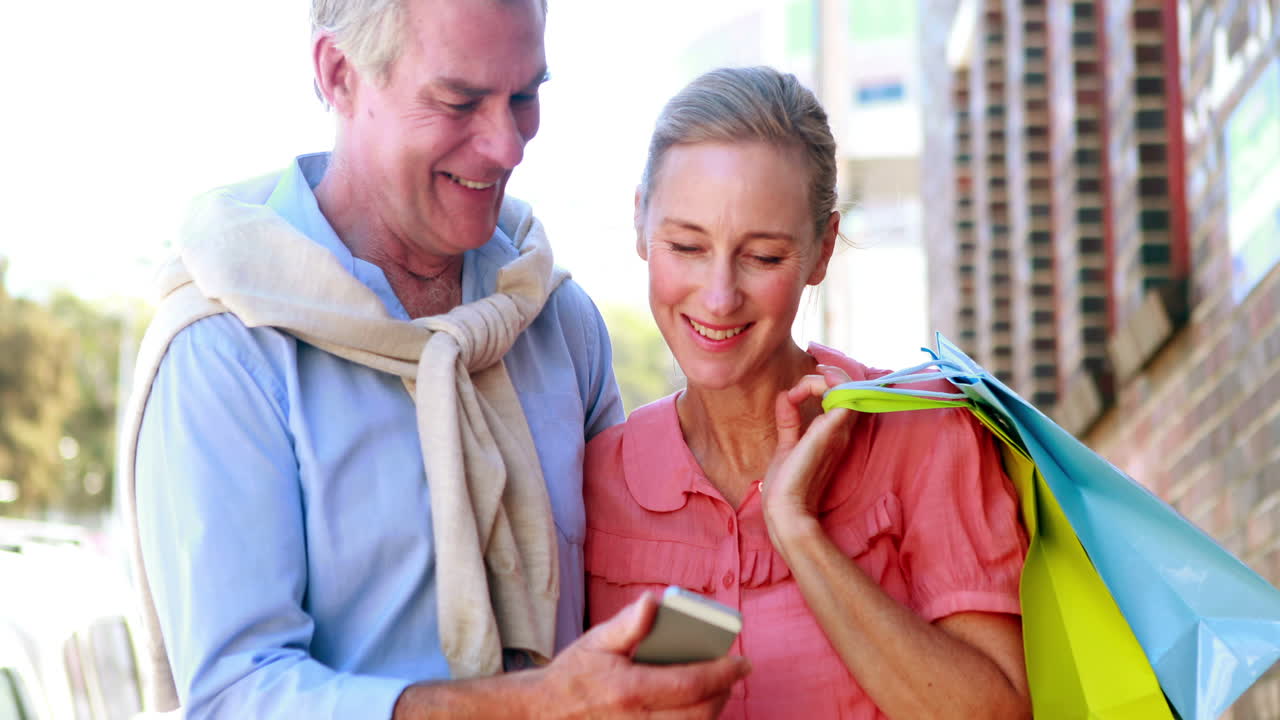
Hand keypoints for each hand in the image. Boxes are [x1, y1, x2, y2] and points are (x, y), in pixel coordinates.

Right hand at [532, 592, 749, 717]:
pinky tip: (695, 708)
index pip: (691, 683)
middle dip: (724, 692)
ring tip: (718, 689)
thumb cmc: (574, 674)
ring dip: (712, 711)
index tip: (743, 662)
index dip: (723, 672)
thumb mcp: (597, 641)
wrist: (544, 713)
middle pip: (700, 713)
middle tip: (732, 674)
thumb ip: (628, 624)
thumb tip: (653, 601)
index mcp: (630, 690)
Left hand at [762, 365, 854, 536]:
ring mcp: (836, 434)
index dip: (822, 382)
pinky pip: (840, 402)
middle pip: (851, 386)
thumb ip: (789, 421)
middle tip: (805, 383)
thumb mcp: (787, 445)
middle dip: (829, 374)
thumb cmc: (787, 485)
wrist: (785, 512)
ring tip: (803, 387)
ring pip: (848, 388)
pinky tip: (799, 393)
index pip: (844, 395)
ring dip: (825, 378)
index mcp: (833, 433)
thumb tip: (786, 395)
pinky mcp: (826, 436)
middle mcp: (840, 432)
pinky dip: (822, 388)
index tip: (796, 392)